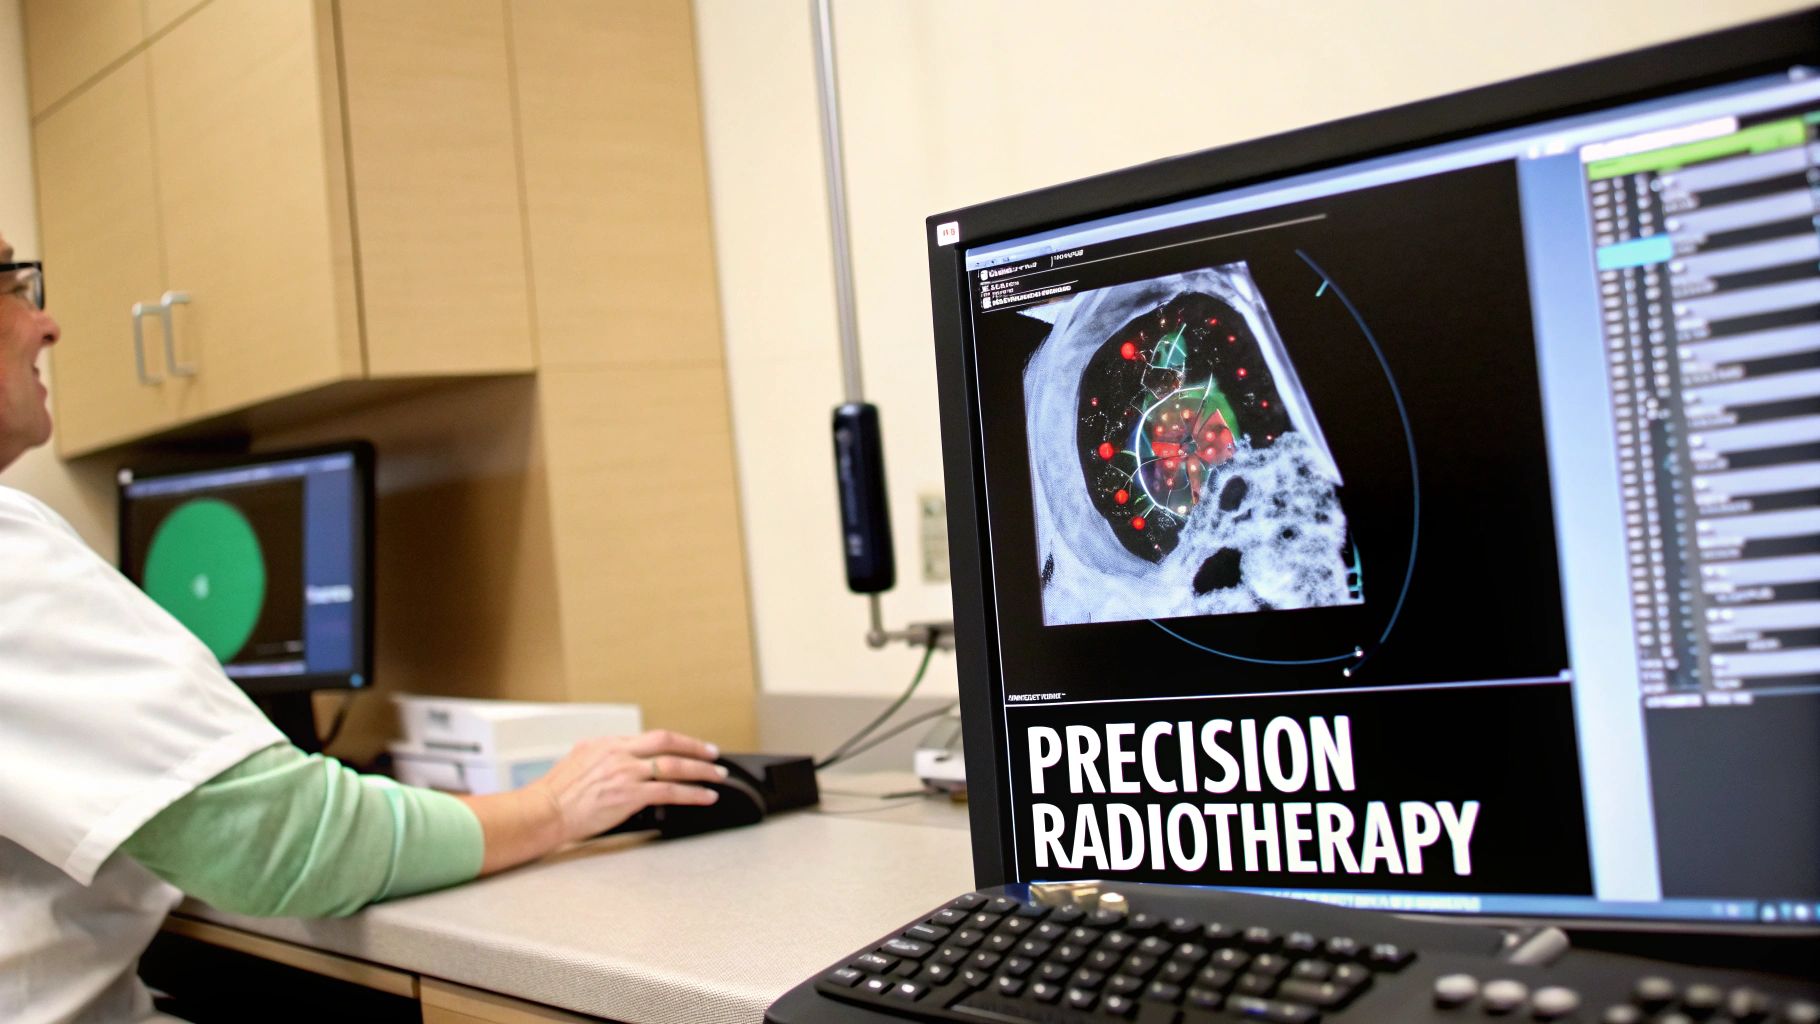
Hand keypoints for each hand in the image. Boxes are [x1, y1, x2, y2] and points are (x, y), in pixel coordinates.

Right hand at [528, 729, 726, 843]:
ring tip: (717, 776)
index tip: (690, 746)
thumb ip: (603, 756)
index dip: (676, 741)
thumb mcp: (579, 760)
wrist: (544, 811)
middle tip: (714, 753)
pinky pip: (670, 791)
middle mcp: (619, 753)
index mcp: (607, 743)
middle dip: (695, 747)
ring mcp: (626, 773)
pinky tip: (705, 796)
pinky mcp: (630, 795)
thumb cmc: (556, 793)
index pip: (650, 737)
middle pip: (667, 741)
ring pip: (674, 765)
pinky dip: (692, 793)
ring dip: (701, 770)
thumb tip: (619, 757)